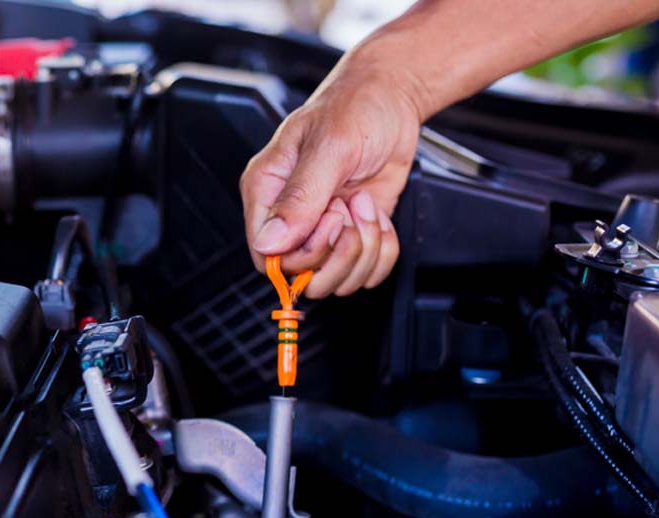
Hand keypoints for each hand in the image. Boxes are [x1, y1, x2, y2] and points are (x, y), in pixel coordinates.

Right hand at [240, 57, 423, 297]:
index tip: (330, 220)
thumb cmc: (355, 107)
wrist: (392, 97)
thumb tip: (270, 242)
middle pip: (303, 276)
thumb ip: (300, 197)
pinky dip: (382, 251)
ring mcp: (322, 229)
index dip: (303, 254)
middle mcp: (290, 217)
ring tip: (365, 207)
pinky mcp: (352, 234)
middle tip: (350, 211)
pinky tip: (378, 216)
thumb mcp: (329, 147)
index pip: (268, 257)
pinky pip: (365, 272)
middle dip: (339, 252)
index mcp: (266, 193)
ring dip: (364, 251)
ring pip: (335, 280)